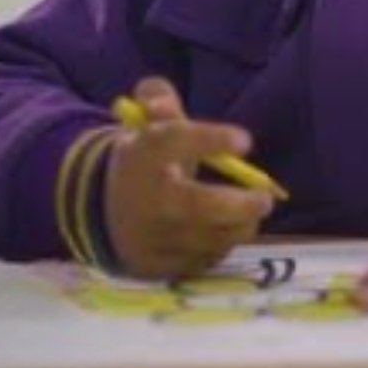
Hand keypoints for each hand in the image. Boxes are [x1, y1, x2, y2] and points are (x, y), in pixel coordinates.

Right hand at [101, 76, 273, 279]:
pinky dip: (220, 247)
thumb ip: (156, 99)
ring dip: (238, 227)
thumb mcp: (145, 123)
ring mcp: (150, 238)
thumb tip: (161, 105)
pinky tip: (223, 232)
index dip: (211, 139)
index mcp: (141, 155)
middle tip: (263, 198)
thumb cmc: (144, 159)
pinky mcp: (157, 267)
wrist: (104, 210)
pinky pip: (202, 261)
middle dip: (239, 204)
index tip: (245, 142)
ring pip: (208, 239)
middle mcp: (145, 199)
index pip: (172, 141)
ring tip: (249, 215)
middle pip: (197, 205)